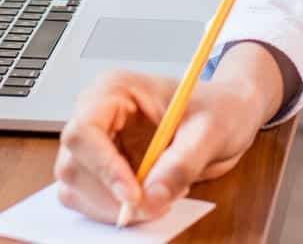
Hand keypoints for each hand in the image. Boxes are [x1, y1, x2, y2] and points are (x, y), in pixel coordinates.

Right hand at [54, 70, 264, 223]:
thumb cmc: (220, 108)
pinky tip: (150, 200)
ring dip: (111, 207)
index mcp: (115, 90)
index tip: (133, 195)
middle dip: (109, 195)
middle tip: (154, 207)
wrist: (229, 115)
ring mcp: (96, 144)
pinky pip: (90, 200)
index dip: (102, 167)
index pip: (84, 130)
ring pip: (75, 187)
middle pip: (73, 164)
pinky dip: (114, 211)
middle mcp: (97, 115)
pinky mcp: (103, 170)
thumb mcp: (211, 130)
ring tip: (160, 198)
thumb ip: (181, 163)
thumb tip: (151, 198)